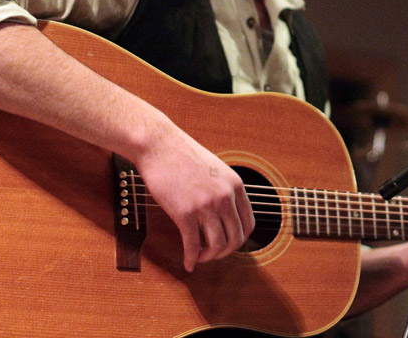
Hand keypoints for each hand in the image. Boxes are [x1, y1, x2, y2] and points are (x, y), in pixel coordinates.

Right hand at [133, 114, 255, 272]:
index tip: (228, 244)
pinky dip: (191, 258)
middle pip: (236, 238)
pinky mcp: (184, 213)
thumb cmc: (182, 154)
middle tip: (212, 254)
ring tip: (200, 257)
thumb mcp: (215, 169)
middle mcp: (225, 196)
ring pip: (217, 245)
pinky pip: (193, 245)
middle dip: (225, 252)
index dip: (239, 240)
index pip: (248, 224)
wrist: (158, 145)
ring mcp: (206, 205)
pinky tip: (188, 262)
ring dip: (209, 257)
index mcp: (235, 185)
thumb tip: (225, 214)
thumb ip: (224, 189)